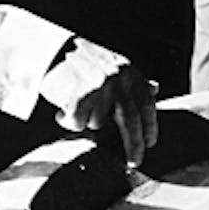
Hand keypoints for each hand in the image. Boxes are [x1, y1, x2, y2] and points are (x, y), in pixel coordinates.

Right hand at [40, 39, 158, 166]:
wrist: (52, 47)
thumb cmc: (84, 60)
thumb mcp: (115, 65)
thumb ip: (134, 80)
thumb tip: (156, 89)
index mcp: (129, 72)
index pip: (146, 104)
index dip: (150, 126)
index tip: (151, 143)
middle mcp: (117, 79)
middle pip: (130, 120)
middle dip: (134, 145)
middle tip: (135, 161)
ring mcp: (98, 87)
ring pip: (97, 123)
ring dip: (86, 120)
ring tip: (75, 105)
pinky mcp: (78, 94)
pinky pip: (78, 122)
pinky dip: (68, 121)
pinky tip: (61, 110)